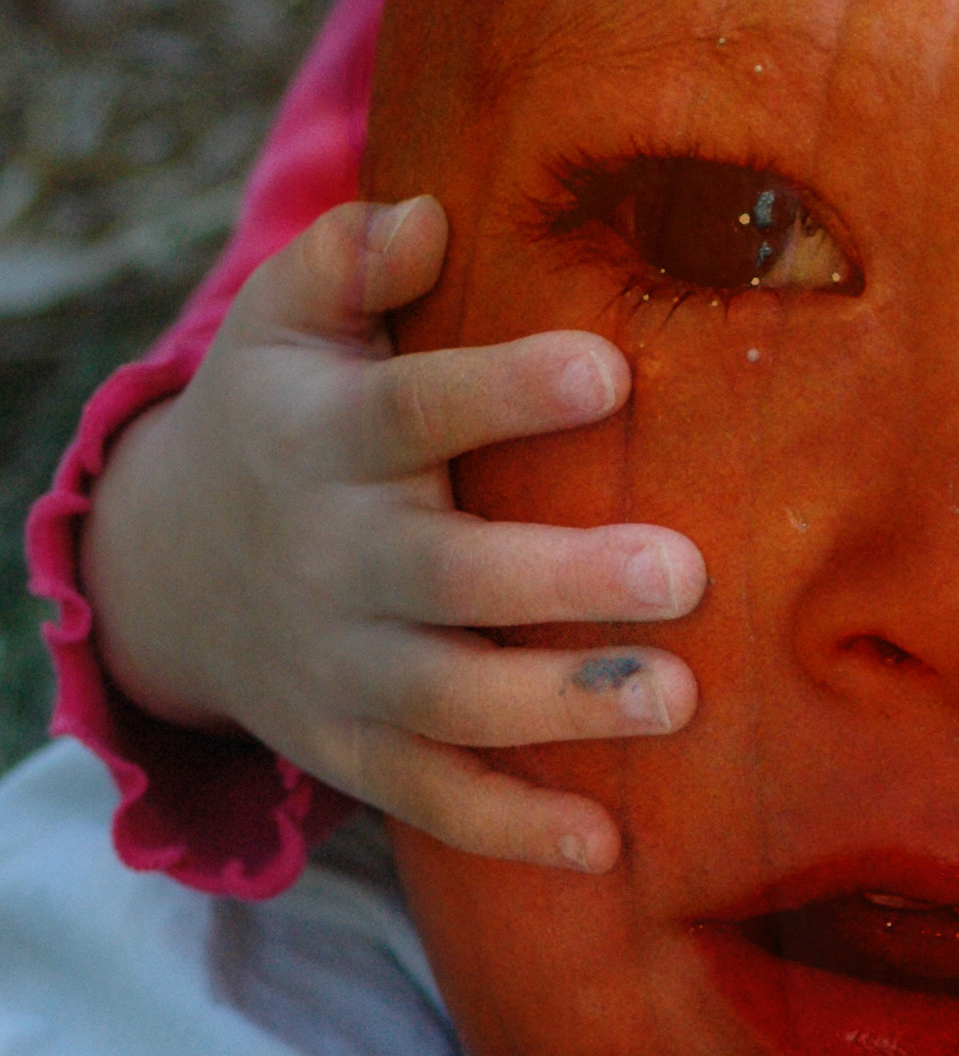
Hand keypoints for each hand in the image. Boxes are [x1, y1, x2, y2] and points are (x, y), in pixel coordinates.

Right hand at [81, 197, 703, 870]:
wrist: (174, 564)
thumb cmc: (283, 405)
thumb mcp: (286, 318)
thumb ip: (349, 256)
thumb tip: (428, 213)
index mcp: (327, 440)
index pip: (415, 412)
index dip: (505, 391)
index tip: (610, 367)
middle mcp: (332, 559)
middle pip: (446, 575)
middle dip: (562, 577)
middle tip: (686, 570)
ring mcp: (342, 666)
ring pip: (450, 698)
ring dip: (562, 704)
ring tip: (678, 697)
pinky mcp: (353, 747)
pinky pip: (431, 799)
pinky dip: (510, 828)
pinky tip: (608, 842)